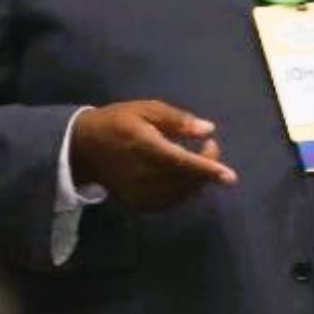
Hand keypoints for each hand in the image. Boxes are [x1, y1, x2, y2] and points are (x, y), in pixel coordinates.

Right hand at [70, 101, 236, 211]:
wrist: (83, 147)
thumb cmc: (118, 121)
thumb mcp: (146, 109)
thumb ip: (177, 120)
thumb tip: (208, 130)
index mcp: (144, 146)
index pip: (181, 163)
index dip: (207, 170)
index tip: (230, 176)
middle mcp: (142, 174)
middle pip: (184, 181)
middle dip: (206, 168)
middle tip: (211, 147)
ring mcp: (138, 193)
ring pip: (180, 194)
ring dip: (197, 181)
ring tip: (200, 160)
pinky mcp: (137, 204)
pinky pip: (169, 202)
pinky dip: (183, 191)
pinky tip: (185, 176)